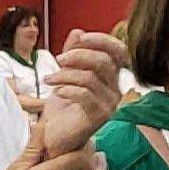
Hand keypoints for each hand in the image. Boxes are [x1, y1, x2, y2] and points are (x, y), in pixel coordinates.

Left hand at [41, 32, 128, 155]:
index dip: (101, 40)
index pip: (118, 51)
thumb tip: (78, 32)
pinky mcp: (100, 116)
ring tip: (50, 80)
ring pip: (91, 77)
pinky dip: (67, 89)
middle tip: (58, 59)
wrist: (54, 137)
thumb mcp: (63, 75)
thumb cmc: (61, 108)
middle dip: (78, 55)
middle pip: (103, 61)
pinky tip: (56, 93)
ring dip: (66, 74)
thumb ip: (72, 54)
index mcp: (110, 77)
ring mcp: (110, 104)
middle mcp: (115, 89)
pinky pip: (85, 94)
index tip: (79, 39)